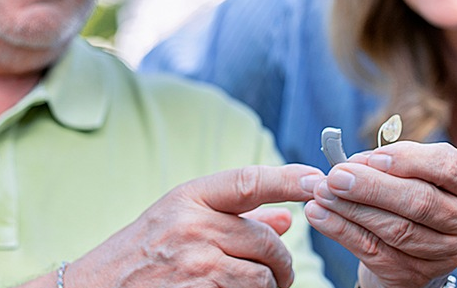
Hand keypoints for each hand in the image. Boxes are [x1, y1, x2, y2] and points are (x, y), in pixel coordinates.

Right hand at [63, 164, 322, 287]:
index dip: (289, 179)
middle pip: (266, 239)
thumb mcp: (178, 223)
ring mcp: (194, 263)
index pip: (249, 180)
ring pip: (262, 275)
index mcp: (188, 197)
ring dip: (268, 287)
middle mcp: (192, 225)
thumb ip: (232, 218)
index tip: (318, 180)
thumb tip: (287, 219)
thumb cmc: (138, 256)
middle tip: (281, 275)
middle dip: (282, 262)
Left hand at [303, 142, 456, 287]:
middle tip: (337, 176)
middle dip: (373, 187)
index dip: (409, 161)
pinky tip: (320, 215)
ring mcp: (446, 253)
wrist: (413, 245)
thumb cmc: (411, 194)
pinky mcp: (416, 274)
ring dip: (352, 209)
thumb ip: (389, 163)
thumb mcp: (412, 172)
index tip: (372, 157)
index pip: (448, 167)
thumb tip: (351, 163)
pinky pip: (375, 251)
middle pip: (420, 202)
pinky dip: (342, 231)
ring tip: (322, 192)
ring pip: (396, 229)